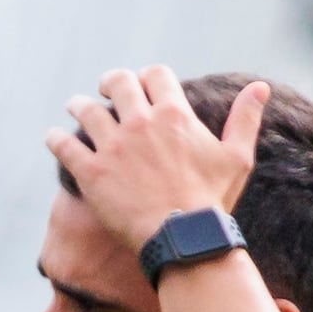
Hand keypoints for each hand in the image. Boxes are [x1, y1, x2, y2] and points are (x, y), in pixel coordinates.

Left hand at [51, 67, 264, 261]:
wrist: (182, 236)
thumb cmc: (212, 199)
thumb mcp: (237, 156)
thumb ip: (245, 118)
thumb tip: (260, 87)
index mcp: (175, 114)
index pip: (155, 75)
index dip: (146, 76)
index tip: (139, 83)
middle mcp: (141, 123)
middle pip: (118, 84)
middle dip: (110, 82)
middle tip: (104, 90)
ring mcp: (113, 147)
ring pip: (86, 111)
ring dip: (79, 105)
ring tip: (75, 106)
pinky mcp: (91, 172)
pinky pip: (65, 146)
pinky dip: (55, 138)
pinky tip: (52, 136)